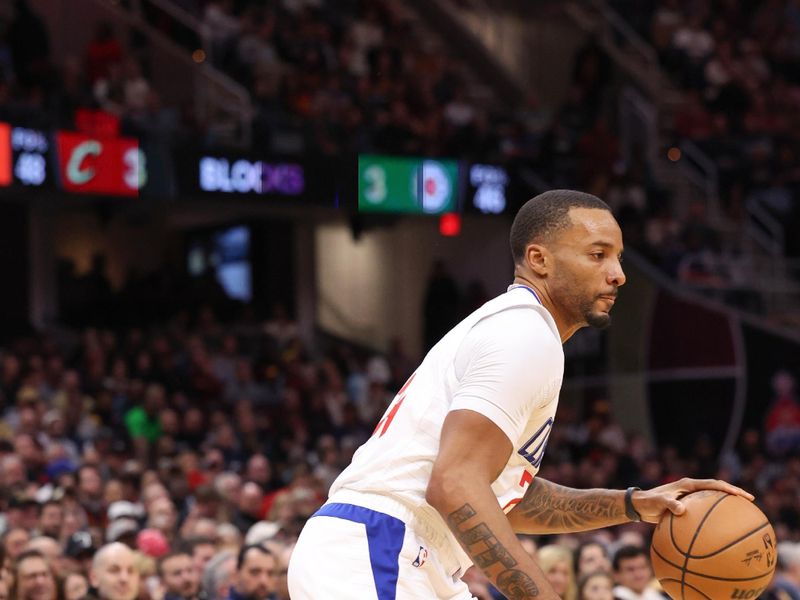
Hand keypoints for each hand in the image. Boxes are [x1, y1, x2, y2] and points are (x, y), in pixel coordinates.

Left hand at [632, 478, 753, 522]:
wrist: (639, 505)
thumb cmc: (648, 502)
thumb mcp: (657, 502)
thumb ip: (669, 504)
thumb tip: (681, 510)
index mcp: (688, 484)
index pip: (713, 484)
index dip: (729, 489)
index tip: (743, 495)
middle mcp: (691, 488)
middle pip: (717, 489)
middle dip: (733, 493)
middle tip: (750, 501)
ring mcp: (690, 496)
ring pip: (713, 499)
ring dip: (726, 504)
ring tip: (742, 514)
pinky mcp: (687, 505)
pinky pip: (705, 510)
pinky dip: (714, 516)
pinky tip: (720, 528)